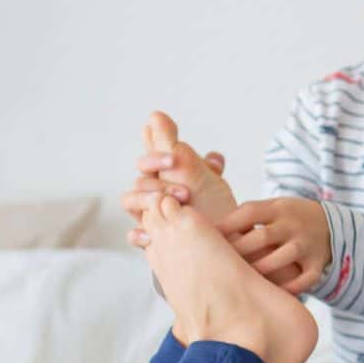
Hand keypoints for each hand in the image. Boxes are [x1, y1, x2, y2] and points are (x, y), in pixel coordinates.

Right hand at [121, 112, 234, 235]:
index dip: (156, 153)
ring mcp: (152, 214)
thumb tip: (158, 116)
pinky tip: (150, 236)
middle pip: (140, 177)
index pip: (151, 156)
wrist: (232, 246)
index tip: (174, 158)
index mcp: (168, 174)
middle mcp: (156, 191)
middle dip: (159, 181)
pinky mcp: (152, 238)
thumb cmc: (220, 212)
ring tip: (177, 206)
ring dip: (150, 200)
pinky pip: (134, 235)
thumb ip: (187, 152)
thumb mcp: (209, 180)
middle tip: (185, 190)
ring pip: (131, 200)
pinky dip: (140, 234)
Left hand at [215, 198, 331, 294]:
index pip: (249, 213)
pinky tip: (273, 293)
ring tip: (242, 280)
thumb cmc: (286, 220)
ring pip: (283, 258)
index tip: (206, 239)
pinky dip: (290, 288)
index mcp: (277, 208)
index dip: (227, 225)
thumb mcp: (271, 209)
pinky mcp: (317, 263)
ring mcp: (306, 244)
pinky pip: (305, 279)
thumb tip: (203, 230)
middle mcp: (293, 225)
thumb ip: (245, 217)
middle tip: (219, 264)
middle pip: (263, 236)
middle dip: (239, 251)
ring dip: (261, 269)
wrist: (330, 225)